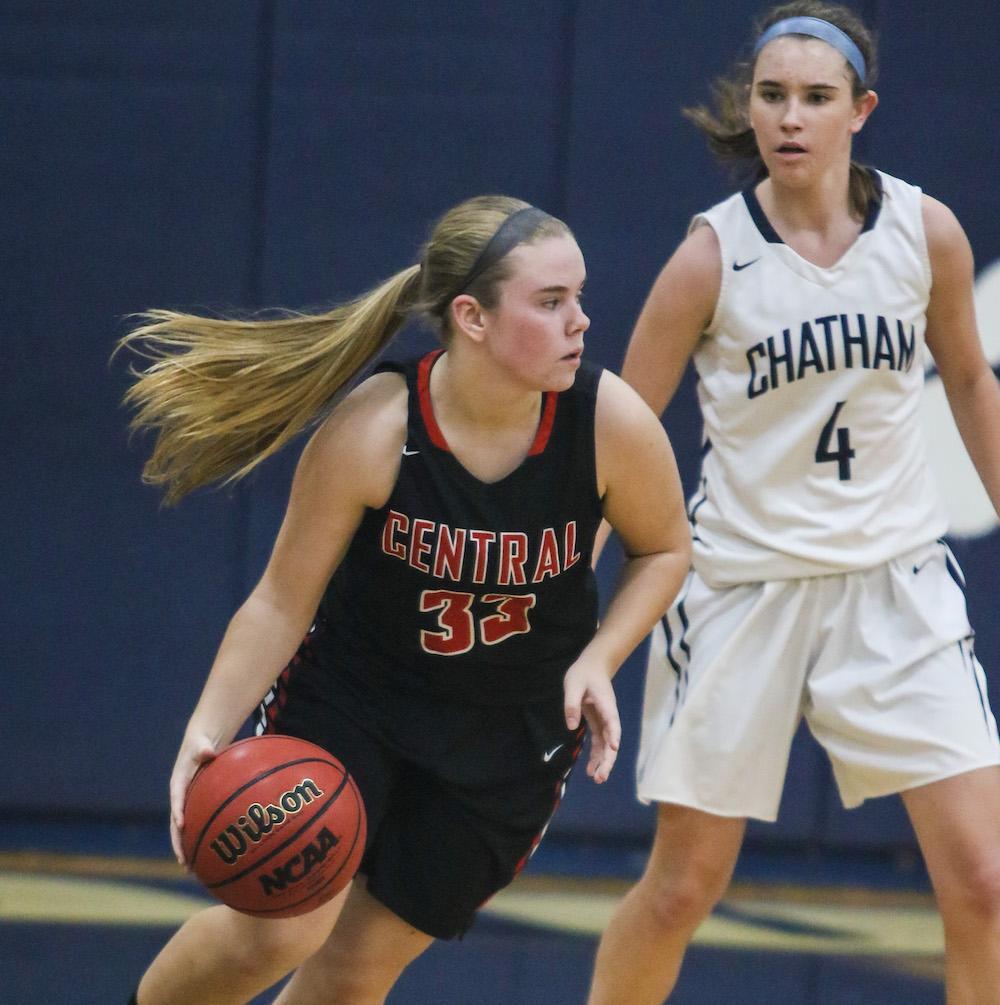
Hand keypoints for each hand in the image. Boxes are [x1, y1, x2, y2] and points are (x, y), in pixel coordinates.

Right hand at [169, 734, 219, 866]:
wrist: (200, 744)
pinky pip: (195, 824)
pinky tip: (206, 856)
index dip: (178, 811)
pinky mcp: (194, 806)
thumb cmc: (201, 744)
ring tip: (190, 869)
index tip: (182, 825)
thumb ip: (203, 749)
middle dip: (178, 843)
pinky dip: (197, 839)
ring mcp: (185, 802)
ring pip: (182, 829)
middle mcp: (179, 796)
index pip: (177, 799)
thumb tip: (208, 752)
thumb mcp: (201, 744)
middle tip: (184, 861)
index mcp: (179, 782)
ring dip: (185, 848)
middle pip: (176, 823)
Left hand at [563, 660, 620, 783]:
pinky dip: (596, 756)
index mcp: (606, 704)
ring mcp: (605, 721)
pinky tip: (590, 770)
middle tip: (601, 777)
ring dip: (603, 762)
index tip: (614, 747)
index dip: (613, 734)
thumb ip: (572, 704)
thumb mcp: (573, 685)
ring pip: (607, 745)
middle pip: (612, 740)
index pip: (612, 722)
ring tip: (596, 779)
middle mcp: (609, 715)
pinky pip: (599, 743)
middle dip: (608, 759)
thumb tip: (571, 726)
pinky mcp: (598, 723)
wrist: (593, 667)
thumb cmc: (583, 674)